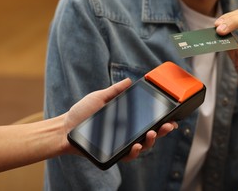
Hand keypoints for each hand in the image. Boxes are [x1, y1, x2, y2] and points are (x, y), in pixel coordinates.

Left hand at [63, 78, 177, 157]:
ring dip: (150, 142)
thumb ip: (115, 91)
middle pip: (150, 135)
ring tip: (151, 134)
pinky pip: (127, 156)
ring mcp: (121, 145)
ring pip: (142, 147)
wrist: (65, 128)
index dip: (161, 121)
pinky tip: (136, 146)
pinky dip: (134, 152)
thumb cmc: (81, 113)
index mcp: (126, 120)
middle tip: (168, 126)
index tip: (171, 118)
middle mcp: (126, 133)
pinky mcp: (113, 154)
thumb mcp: (99, 98)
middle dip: (162, 131)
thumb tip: (129, 81)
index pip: (147, 121)